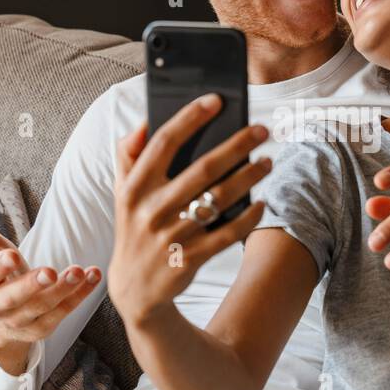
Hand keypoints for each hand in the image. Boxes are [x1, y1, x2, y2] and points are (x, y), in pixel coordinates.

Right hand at [0, 201, 101, 365]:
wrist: (2, 311)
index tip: (12, 255)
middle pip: (13, 300)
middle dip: (32, 286)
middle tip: (51, 270)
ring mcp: (19, 321)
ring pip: (41, 309)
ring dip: (63, 290)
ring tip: (80, 271)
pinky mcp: (41, 328)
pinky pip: (61, 314)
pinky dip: (79, 296)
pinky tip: (94, 276)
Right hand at [108, 93, 270, 327]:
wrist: (134, 289)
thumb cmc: (135, 227)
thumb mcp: (122, 193)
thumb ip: (128, 155)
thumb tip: (143, 122)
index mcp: (135, 187)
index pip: (163, 143)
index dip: (189, 118)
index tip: (215, 100)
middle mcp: (151, 210)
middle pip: (202, 169)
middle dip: (236, 145)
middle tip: (261, 129)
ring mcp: (171, 236)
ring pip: (219, 199)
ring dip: (249, 176)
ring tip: (267, 161)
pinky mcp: (189, 259)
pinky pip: (227, 234)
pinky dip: (247, 217)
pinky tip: (261, 202)